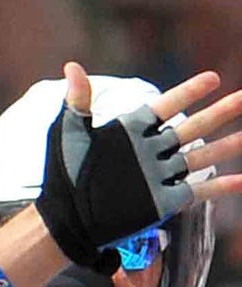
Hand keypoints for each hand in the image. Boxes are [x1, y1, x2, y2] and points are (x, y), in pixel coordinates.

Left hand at [40, 61, 241, 268]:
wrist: (65, 219)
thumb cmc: (62, 176)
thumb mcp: (69, 135)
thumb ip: (78, 102)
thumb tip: (73, 67)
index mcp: (132, 131)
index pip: (166, 107)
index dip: (188, 93)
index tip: (213, 79)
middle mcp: (151, 151)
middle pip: (192, 128)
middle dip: (219, 113)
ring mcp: (159, 177)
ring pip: (200, 157)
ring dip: (227, 146)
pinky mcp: (163, 202)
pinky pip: (197, 191)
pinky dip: (220, 187)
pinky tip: (241, 181)